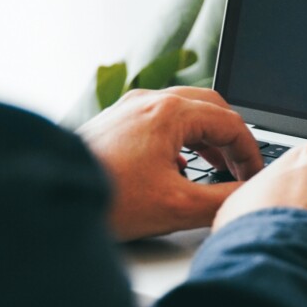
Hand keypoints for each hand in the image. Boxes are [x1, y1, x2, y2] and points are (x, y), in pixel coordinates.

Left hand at [79, 87, 262, 240]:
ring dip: (204, 136)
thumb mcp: (177, 206)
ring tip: (215, 166)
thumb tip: (246, 196)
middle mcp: (148, 101)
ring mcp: (127, 109)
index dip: (250, 152)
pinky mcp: (113, 123)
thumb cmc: (109, 198)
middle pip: (208, 106)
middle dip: (229, 137)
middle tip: (240, 166)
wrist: (51, 198)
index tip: (255, 176)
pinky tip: (176, 167)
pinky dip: (179, 137)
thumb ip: (221, 200)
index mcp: (170, 112)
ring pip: (182, 111)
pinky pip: (157, 120)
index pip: (230, 123)